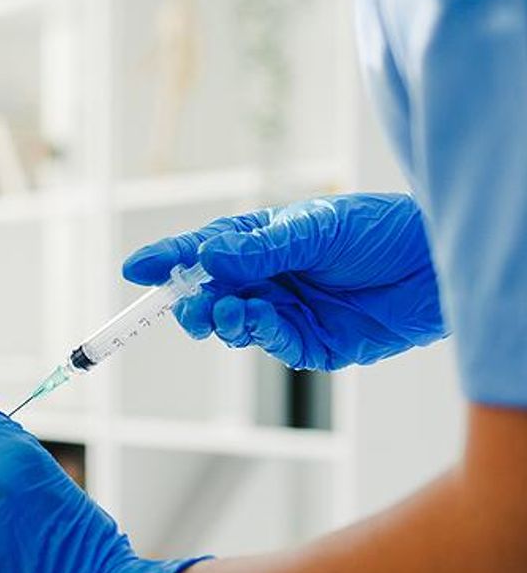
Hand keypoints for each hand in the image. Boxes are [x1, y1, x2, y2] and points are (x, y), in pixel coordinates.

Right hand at [121, 193, 446, 370]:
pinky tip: (261, 317)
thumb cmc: (380, 231)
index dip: (167, 260)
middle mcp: (266, 277)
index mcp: (261, 240)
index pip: (202, 251)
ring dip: (221, 319)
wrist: (438, 267)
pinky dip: (258, 332)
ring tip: (226, 310)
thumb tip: (207, 256)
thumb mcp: (315, 229)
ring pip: (231, 324)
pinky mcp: (307, 344)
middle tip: (185, 306)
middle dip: (189, 301)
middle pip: (208, 294)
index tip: (135, 270)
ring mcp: (284, 311)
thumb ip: (259, 249)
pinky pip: (269, 342)